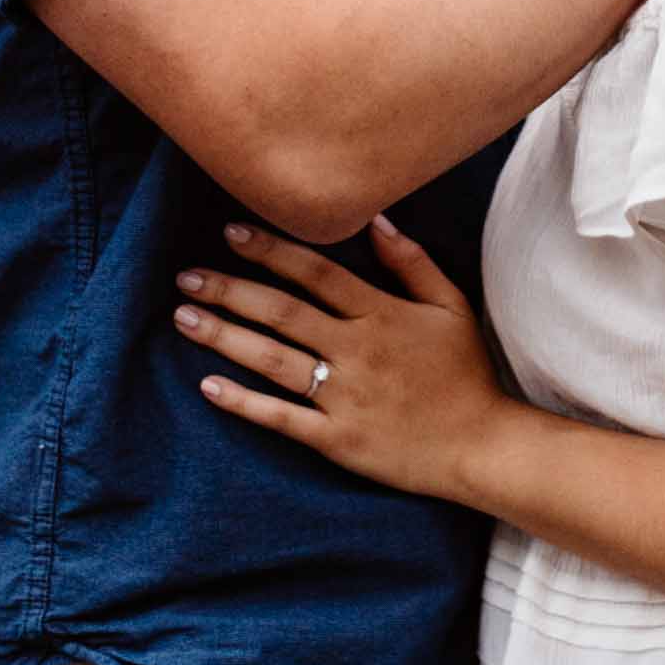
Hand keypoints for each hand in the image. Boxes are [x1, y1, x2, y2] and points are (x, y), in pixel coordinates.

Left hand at [175, 216, 506, 499]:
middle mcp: (356, 350)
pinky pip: (281, 418)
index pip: (316, 272)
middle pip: (282, 312)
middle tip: (187, 276)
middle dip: (230, 289)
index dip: (271, 250)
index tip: (229, 232)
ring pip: (273, 360)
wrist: (481, 446)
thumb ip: (412, 262)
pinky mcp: (337, 439)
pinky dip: (243, 402)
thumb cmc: (465, 372)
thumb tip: (376, 219)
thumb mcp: (451, 306)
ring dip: (224, 337)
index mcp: (382, 314)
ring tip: (184, 317)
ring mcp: (344, 397)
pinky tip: (209, 386)